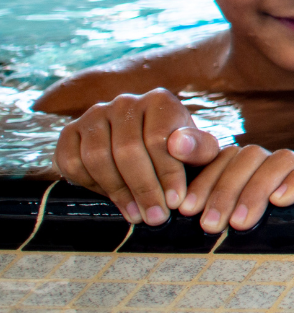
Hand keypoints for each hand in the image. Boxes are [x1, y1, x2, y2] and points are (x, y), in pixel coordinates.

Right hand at [53, 88, 221, 225]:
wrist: (147, 149)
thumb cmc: (180, 152)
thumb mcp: (199, 151)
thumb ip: (199, 148)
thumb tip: (179, 145)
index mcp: (158, 101)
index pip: (159, 139)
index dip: (167, 173)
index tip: (175, 202)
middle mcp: (124, 103)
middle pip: (127, 150)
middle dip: (144, 189)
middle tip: (155, 218)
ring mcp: (93, 116)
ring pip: (97, 158)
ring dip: (118, 192)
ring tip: (136, 215)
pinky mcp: (70, 132)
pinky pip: (72, 162)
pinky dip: (90, 185)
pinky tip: (113, 198)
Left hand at [177, 145, 293, 232]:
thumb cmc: (247, 225)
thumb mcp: (219, 211)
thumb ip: (197, 190)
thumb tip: (171, 149)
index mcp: (240, 161)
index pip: (221, 158)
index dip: (203, 182)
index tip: (186, 209)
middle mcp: (266, 159)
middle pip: (247, 158)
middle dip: (225, 192)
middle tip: (211, 225)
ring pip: (278, 161)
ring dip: (256, 191)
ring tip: (240, 223)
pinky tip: (279, 201)